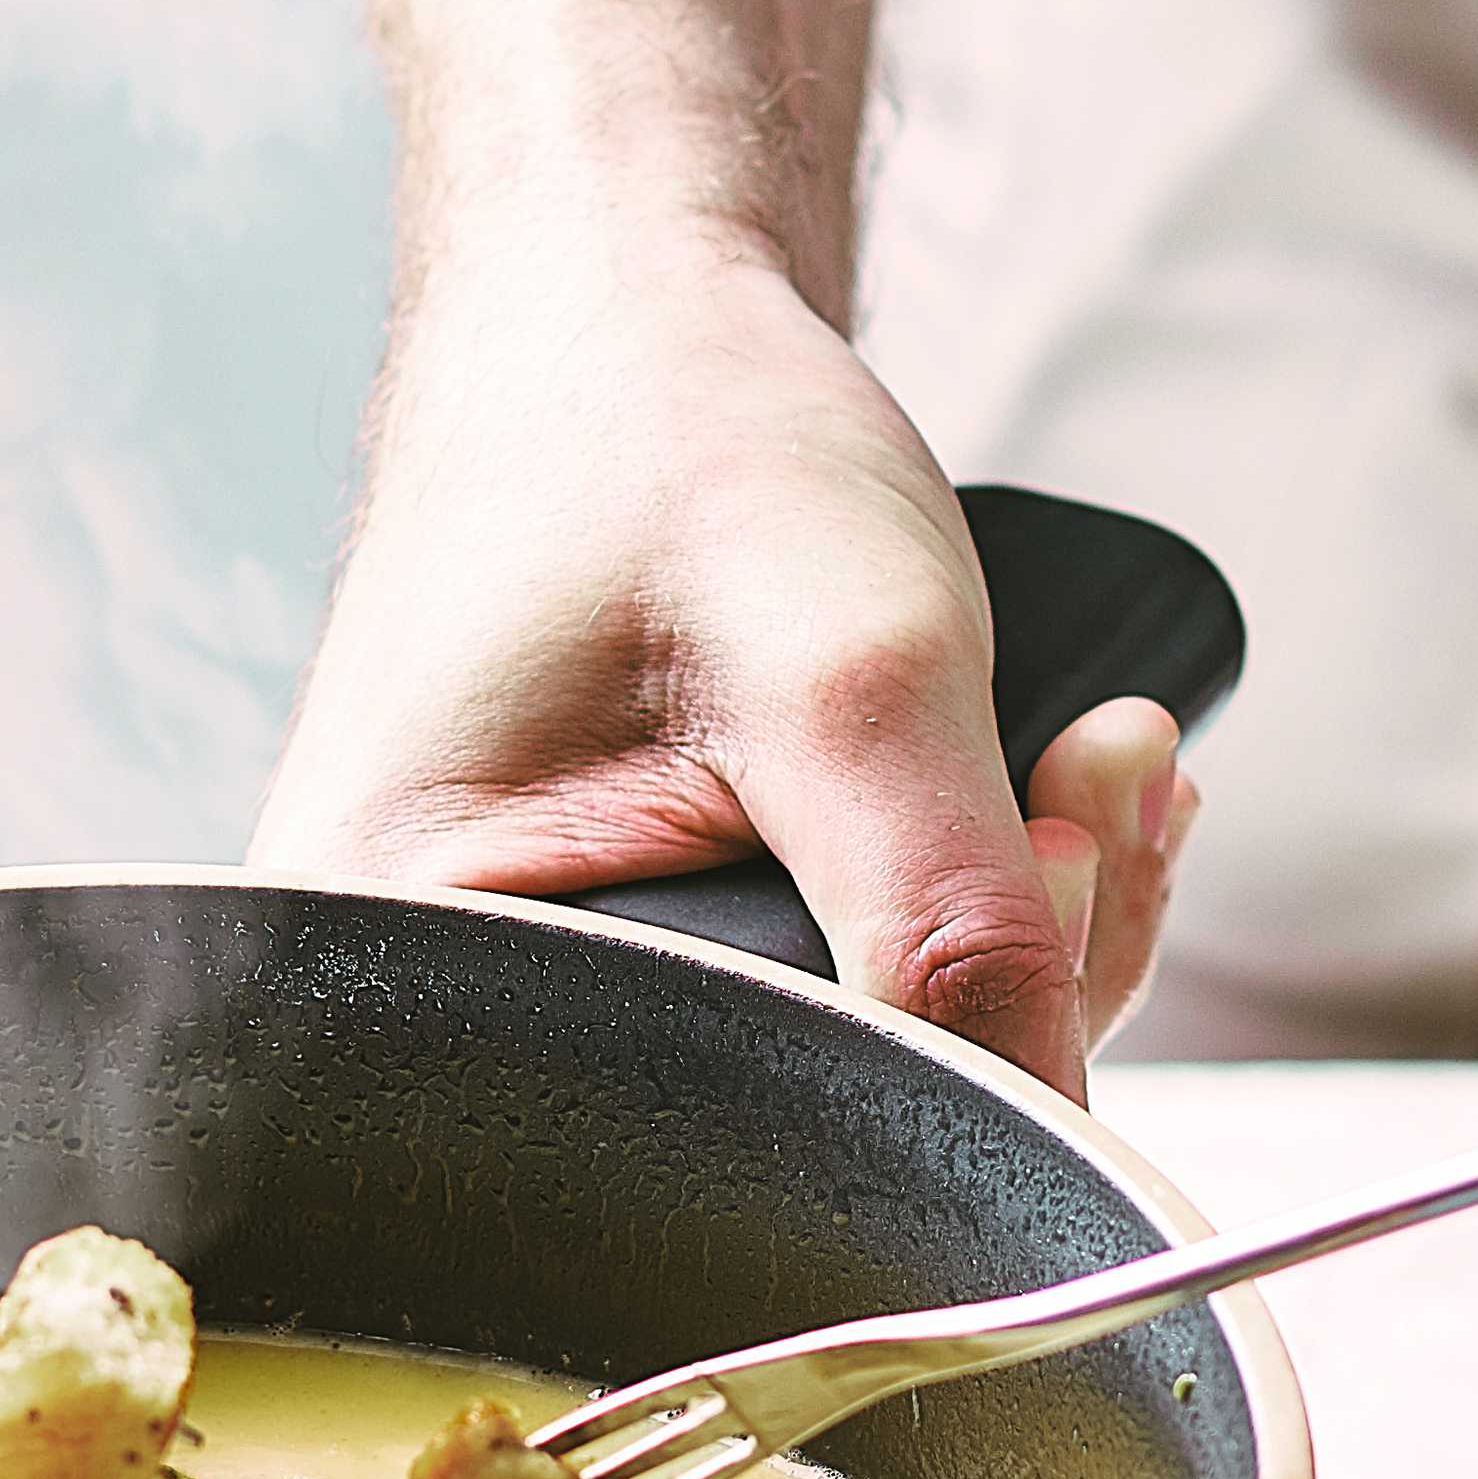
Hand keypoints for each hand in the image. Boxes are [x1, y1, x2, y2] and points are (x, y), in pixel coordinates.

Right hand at [254, 234, 1190, 1101]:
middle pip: (793, 1141)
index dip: (934, 1056)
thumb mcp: (847, 672)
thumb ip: (951, 923)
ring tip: (1071, 761)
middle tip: (1080, 796)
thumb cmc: (663, 438)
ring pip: (853, 1084)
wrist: (619, 319)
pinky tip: (1027, 806)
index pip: (710, 1158)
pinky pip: (849, 1021)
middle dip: (1004, 985)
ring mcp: (549, 1006)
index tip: (1050, 873)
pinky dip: (972, 926)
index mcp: (397, 990)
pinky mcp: (644, 969)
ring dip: (1018, 942)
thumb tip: (1055, 1146)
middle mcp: (441, 1031)